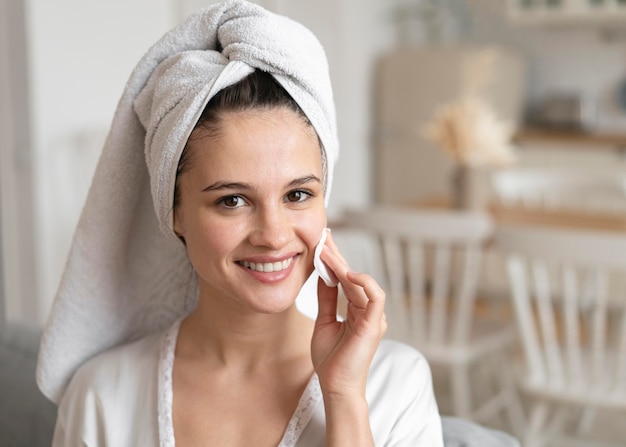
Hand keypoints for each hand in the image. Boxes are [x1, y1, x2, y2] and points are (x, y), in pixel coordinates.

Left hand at [310, 231, 386, 396]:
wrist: (335, 386)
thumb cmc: (331, 360)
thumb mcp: (324, 321)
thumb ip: (326, 299)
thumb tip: (322, 275)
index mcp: (357, 310)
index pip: (346, 279)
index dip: (335, 260)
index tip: (322, 243)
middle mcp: (368, 310)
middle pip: (353, 276)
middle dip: (337, 255)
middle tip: (324, 236)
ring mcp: (373, 317)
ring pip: (361, 283)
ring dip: (343, 265)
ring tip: (325, 251)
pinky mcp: (374, 324)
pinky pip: (375, 297)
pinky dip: (364, 282)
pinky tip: (347, 272)